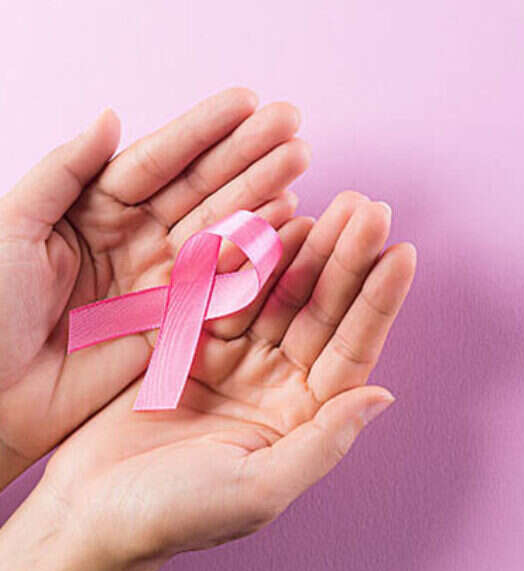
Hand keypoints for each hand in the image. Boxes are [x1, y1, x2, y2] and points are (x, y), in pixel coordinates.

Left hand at [0, 88, 308, 486]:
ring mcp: (159, 278)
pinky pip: (223, 282)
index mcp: (93, 207)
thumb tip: (111, 117)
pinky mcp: (176, 320)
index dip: (203, 129)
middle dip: (247, 154)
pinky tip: (287, 220)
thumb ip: (64, 171)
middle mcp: (134, 237)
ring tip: (299, 161)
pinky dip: (256, 254)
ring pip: (220, 228)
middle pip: (200, 187)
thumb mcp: (14, 225)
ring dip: (261, 193)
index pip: (158, 159)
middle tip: (292, 124)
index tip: (248, 102)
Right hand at [38, 191, 414, 559]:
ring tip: (336, 204)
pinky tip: (276, 219)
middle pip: (323, 312)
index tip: (403, 253)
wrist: (87, 514)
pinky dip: (249, 255)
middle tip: (372, 208)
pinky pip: (227, 288)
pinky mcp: (194, 342)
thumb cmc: (174, 515)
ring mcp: (239, 360)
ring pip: (281, 292)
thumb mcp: (258, 488)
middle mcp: (280, 384)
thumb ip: (323, 442)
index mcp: (304, 418)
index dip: (378, 303)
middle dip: (348, 260)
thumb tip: (383, 394)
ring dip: (308, 248)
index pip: (351, 351)